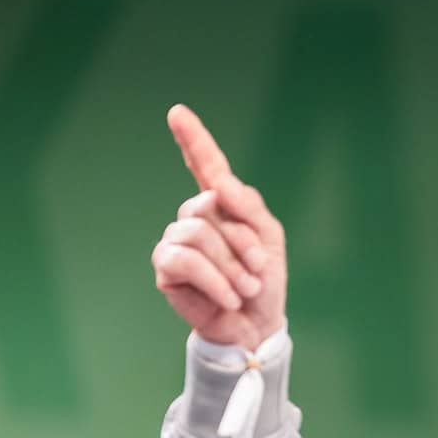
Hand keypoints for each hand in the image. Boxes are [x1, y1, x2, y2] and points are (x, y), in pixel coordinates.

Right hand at [152, 105, 287, 350]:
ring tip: (245, 287)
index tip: (178, 112)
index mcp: (223, 205)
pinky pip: (186, 260)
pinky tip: (230, 298)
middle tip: (258, 270)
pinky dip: (215, 280)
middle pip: (208, 204)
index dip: (193, 139)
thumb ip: (248, 206)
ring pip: (198, 233)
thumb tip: (219, 183)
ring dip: (232, 266)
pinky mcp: (166, 269)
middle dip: (242, 241)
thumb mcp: (270, 238)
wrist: (256, 324)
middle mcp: (195, 218)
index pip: (205, 166)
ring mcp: (177, 241)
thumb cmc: (263, 281)